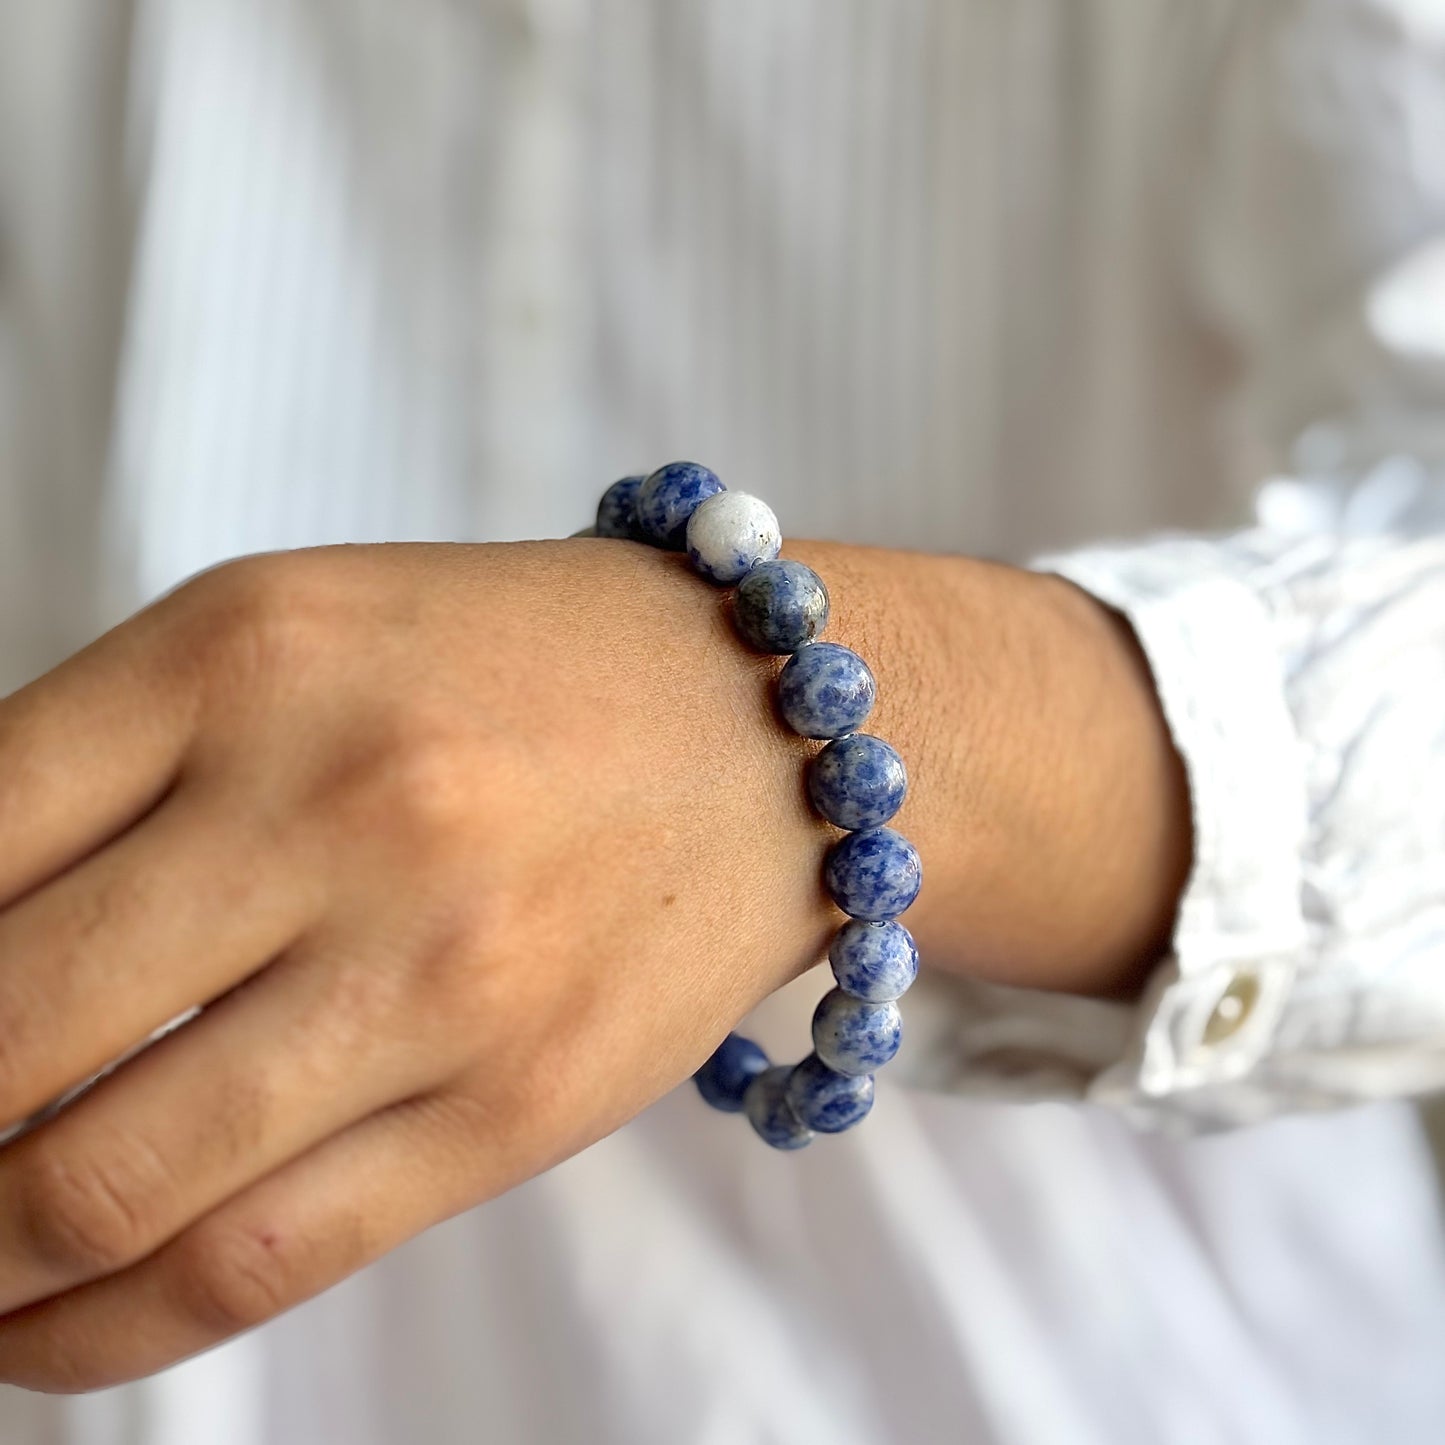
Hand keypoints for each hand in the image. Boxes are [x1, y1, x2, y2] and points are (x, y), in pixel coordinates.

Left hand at [0, 537, 1187, 1390]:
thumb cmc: (513, 670)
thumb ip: (106, 775)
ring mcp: (439, 968)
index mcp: (251, 650)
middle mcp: (341, 802)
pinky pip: (248, 1267)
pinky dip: (95, 1335)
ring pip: (94, 1189)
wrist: (769, 727)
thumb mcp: (298, 642)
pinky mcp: (516, 1104)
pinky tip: (37, 1330)